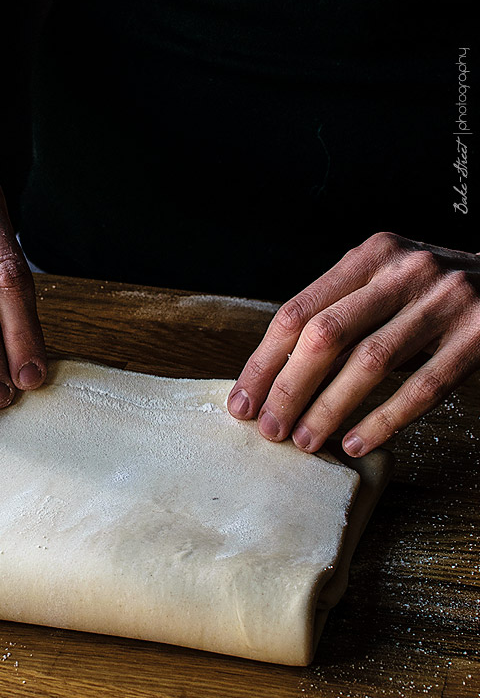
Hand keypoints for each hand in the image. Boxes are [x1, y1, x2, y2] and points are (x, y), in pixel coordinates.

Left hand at [226, 232, 479, 455]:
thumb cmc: (436, 293)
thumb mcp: (388, 284)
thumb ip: (343, 314)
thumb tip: (277, 376)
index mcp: (371, 254)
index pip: (299, 310)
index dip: (264, 361)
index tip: (242, 401)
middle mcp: (405, 270)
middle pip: (327, 334)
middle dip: (289, 387)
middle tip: (269, 430)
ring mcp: (445, 300)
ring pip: (371, 362)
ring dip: (330, 408)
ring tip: (305, 441)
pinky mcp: (479, 335)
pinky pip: (423, 387)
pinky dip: (385, 419)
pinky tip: (357, 442)